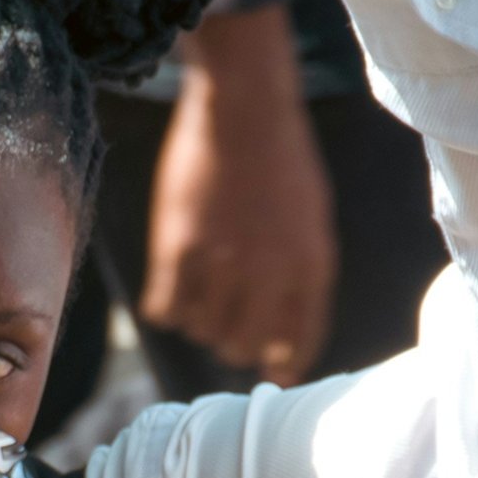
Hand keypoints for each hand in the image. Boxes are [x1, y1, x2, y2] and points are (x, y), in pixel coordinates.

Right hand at [144, 5, 334, 385]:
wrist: (244, 106)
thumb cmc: (282, 159)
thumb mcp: (312, 219)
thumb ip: (303, 275)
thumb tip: (284, 341)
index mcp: (312, 264)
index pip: (301, 340)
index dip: (286, 362)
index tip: (275, 372)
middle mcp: (270, 272)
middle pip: (243, 347)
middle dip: (235, 345)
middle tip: (225, 329)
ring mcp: (222, 261)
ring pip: (201, 331)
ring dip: (198, 322)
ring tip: (198, 296)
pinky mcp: (178, 247)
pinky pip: (165, 309)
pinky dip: (166, 308)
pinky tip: (170, 289)